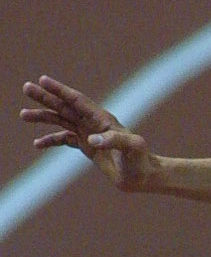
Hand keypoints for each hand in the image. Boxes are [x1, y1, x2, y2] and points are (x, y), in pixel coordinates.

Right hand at [20, 76, 158, 190]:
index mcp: (102, 118)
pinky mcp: (87, 147)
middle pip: (64, 107)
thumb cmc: (140, 159)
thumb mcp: (132, 147)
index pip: (77, 100)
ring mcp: (88, 134)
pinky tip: (37, 144)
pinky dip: (51, 140)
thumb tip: (92, 141)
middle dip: (45, 98)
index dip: (60, 90)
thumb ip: (114, 141)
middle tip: (26, 87)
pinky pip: (64, 140)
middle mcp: (93, 123)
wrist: (142, 176)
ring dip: (43, 117)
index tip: (43, 80)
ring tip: (23, 114)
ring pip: (61, 121)